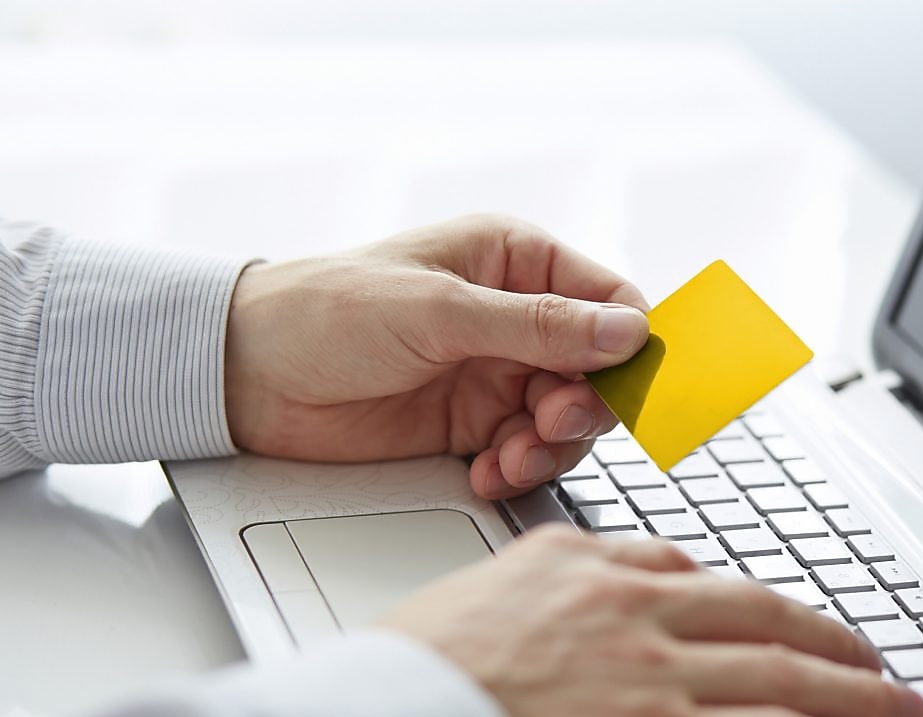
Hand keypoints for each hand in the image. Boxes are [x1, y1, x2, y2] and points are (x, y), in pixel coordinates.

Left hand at [224, 214, 648, 497]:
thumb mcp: (439, 311)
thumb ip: (537, 326)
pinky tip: (484, 473)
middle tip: (548, 424)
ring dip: (548, 446)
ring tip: (507, 458)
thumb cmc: (329, 312)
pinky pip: (525, 451)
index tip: (624, 385)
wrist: (247, 375)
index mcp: (515, 261)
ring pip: (566, 418)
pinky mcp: (470, 423)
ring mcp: (494, 373)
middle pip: (597, 368)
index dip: (628, 344)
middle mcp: (515, 316)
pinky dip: (516, 469)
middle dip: (583, 405)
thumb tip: (629, 331)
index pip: (608, 298)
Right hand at [380, 525, 922, 716]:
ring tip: (897, 709)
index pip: (702, 573)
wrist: (379, 708)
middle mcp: (634, 613)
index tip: (791, 623)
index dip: (762, 604)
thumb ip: (569, 573)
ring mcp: (650, 679)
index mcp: (590, 566)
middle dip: (836, 645)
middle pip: (766, 620)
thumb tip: (628, 574)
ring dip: (855, 697)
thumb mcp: (494, 587)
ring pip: (783, 681)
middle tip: (878, 667)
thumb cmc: (416, 665)